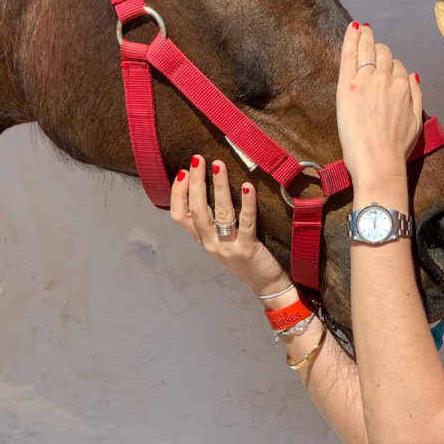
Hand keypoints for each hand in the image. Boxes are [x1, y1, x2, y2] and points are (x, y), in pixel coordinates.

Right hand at [169, 156, 290, 297]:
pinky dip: (247, 203)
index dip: (177, 193)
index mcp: (203, 240)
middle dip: (195, 182)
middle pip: (197, 210)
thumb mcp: (223, 240)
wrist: (266, 285)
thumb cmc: (246, 256)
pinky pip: (247, 222)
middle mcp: (211, 244)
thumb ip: (214, 220)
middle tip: (197, 159)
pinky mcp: (248, 249)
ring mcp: (228, 247)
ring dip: (218, 186)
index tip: (181, 171)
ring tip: (218, 165)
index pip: (179, 216)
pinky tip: (248, 186)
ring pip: (219, 213)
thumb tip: (211, 187)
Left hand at [337, 22, 423, 191]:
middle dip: (379, 50)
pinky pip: (350, 54)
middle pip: (384, 55)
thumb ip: (417, 95)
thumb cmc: (397, 148)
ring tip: (362, 29)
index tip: (385, 68)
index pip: (399, 67)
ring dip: (366, 37)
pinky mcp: (348, 86)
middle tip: (371, 45)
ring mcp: (366, 81)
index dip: (392, 67)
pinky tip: (352, 28)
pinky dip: (352, 38)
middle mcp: (387, 80)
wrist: (378, 162)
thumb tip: (414, 75)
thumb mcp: (417, 121)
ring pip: (368, 50)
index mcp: (405, 87)